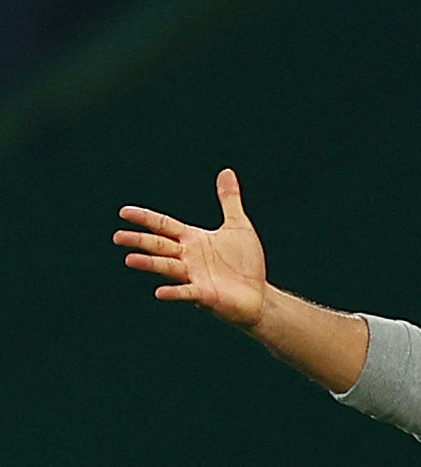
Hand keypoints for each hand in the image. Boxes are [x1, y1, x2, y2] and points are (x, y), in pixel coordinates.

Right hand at [114, 169, 266, 327]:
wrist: (258, 293)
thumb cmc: (245, 262)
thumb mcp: (238, 226)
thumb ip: (229, 200)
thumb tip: (227, 172)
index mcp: (192, 239)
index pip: (164, 225)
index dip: (145, 218)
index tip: (124, 212)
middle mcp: (188, 257)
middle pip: (159, 246)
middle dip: (139, 241)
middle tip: (117, 237)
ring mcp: (195, 276)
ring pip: (168, 267)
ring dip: (150, 263)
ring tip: (130, 260)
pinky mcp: (205, 294)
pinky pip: (187, 292)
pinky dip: (174, 292)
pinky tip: (160, 292)